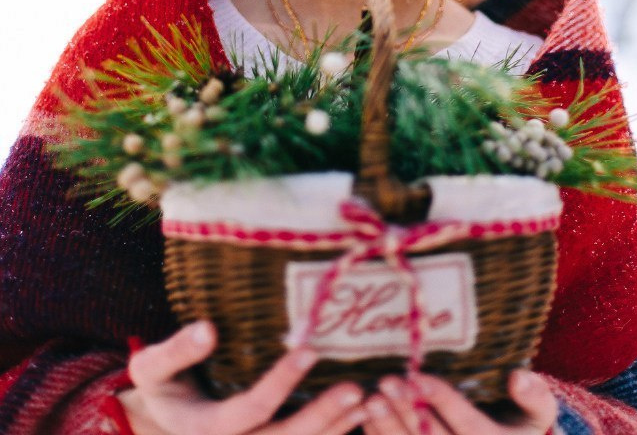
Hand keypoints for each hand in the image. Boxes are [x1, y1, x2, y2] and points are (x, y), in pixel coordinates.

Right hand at [118, 320, 366, 434]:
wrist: (165, 419)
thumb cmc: (163, 384)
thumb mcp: (152, 367)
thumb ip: (176, 349)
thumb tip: (208, 328)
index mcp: (205, 430)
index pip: (250, 410)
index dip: (280, 383)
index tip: (310, 350)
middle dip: (322, 417)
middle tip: (357, 389)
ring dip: (335, 432)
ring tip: (368, 404)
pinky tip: (359, 421)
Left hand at [361, 369, 556, 433]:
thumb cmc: (520, 431)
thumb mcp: (538, 415)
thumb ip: (535, 396)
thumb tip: (518, 377)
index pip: (469, 425)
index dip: (442, 400)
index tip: (417, 376)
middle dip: (408, 412)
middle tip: (384, 384)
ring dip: (389, 430)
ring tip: (371, 401)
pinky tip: (367, 423)